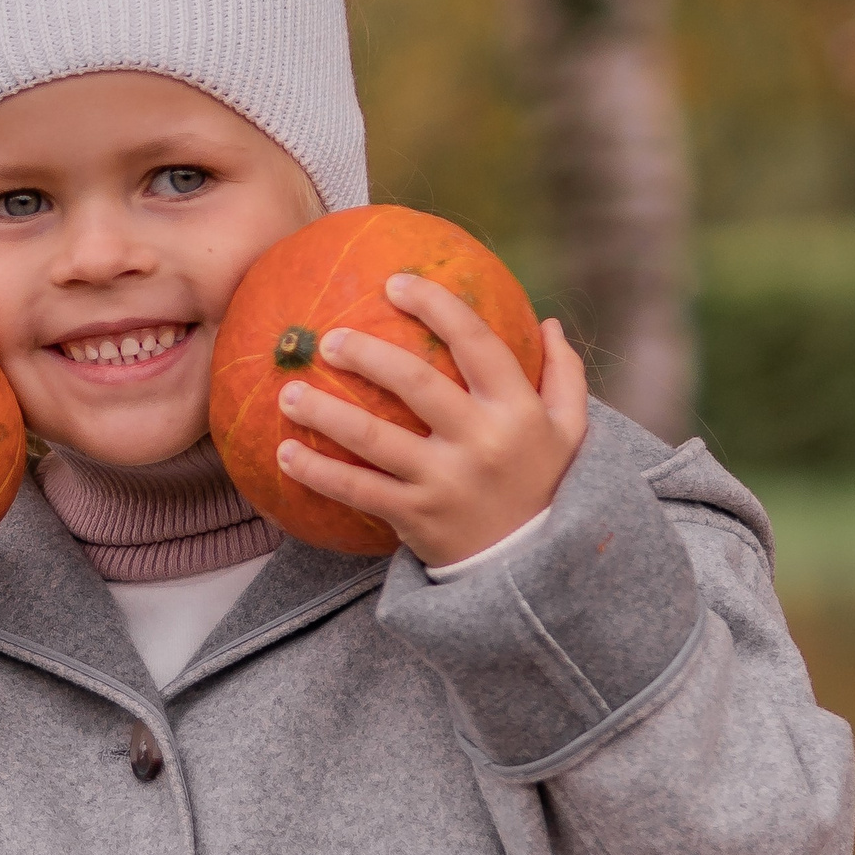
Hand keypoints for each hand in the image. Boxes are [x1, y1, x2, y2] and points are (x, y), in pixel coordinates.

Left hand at [275, 276, 589, 566]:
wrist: (532, 571)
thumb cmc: (546, 489)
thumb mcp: (569, 434)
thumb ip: (564, 377)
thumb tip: (549, 324)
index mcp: (517, 411)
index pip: (476, 344)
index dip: (437, 306)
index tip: (396, 282)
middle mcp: (480, 442)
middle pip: (416, 384)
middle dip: (368, 355)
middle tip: (329, 340)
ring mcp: (445, 482)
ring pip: (375, 439)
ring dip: (326, 413)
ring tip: (289, 392)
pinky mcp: (416, 517)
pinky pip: (359, 491)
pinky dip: (319, 473)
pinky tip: (285, 455)